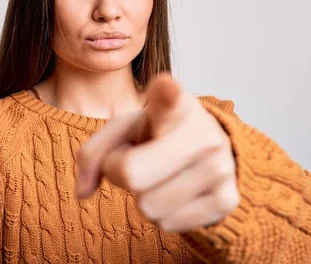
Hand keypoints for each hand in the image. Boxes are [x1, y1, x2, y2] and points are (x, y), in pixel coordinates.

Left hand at [76, 74, 238, 232]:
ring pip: (149, 206)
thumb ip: (93, 153)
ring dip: (144, 197)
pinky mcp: (228, 199)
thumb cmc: (156, 135)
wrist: (208, 151)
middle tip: (135, 160)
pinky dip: (163, 214)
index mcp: (174, 103)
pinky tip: (176, 191)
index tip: (166, 86)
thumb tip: (82, 192)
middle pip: (132, 174)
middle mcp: (203, 131)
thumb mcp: (123, 131)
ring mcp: (220, 165)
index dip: (166, 94)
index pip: (169, 99)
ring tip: (160, 174)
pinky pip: (168, 224)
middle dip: (120, 174)